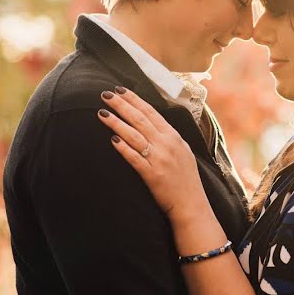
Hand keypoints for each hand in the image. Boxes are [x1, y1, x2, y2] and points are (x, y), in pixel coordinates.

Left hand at [98, 87, 211, 226]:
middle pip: (140, 119)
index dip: (134, 99)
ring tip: (102, 113)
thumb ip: (168, 137)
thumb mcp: (183, 151)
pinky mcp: (153, 175)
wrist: (192, 205)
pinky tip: (112, 140)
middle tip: (105, 94)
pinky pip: (135, 158)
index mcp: (174, 136)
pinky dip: (124, 148)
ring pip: (134, 135)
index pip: (151, 112)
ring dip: (117, 123)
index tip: (120, 90)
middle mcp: (167, 144)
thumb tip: (152, 123)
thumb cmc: (186, 179)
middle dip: (122, 105)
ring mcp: (160, 159)